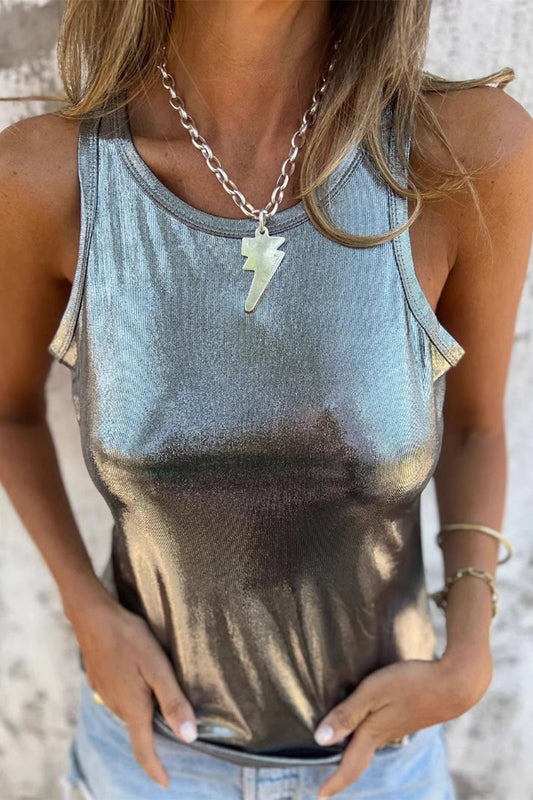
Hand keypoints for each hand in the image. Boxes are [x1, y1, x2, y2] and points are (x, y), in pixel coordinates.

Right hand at [68, 590, 196, 789]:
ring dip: (144, 713)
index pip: (143, 749)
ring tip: (162, 705)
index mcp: (132, 708)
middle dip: (154, 736)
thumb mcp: (158, 667)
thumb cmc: (129, 639)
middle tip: (175, 733)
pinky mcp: (99, 678)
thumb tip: (188, 736)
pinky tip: (140, 681)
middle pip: (138, 729)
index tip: (165, 783)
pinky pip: (120, 697)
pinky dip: (133, 698)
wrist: (93, 616)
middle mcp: (116, 705)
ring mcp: (105, 691)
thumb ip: (173, 701)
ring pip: (129, 711)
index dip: (155, 768)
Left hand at [313, 653, 492, 798]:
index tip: (319, 796)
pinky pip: (385, 730)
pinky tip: (372, 722)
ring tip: (344, 745)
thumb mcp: (372, 693)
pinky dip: (372, 732)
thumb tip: (320, 740)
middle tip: (329, 777)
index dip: (334, 783)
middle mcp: (387, 736)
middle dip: (345, 767)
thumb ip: (347, 714)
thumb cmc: (411, 684)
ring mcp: (401, 727)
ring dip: (358, 748)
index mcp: (374, 734)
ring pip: (374, 742)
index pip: (351, 766)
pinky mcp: (411, 716)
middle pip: (361, 756)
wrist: (456, 685)